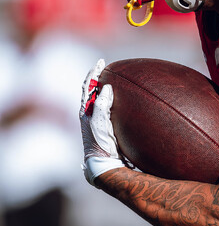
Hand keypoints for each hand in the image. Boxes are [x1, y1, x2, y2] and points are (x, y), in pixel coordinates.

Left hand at [80, 59, 124, 184]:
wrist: (103, 164)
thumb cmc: (98, 144)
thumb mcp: (98, 123)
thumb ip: (101, 105)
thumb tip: (106, 87)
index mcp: (86, 111)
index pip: (87, 87)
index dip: (93, 73)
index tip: (101, 62)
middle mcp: (91, 114)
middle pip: (93, 90)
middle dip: (98, 77)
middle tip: (107, 67)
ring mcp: (100, 121)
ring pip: (101, 99)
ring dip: (106, 88)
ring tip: (115, 78)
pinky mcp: (109, 127)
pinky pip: (111, 108)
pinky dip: (115, 99)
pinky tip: (124, 99)